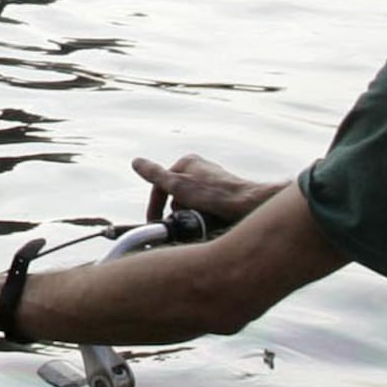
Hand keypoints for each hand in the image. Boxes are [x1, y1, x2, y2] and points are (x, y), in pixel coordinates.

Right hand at [135, 152, 261, 225]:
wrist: (249, 205)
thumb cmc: (217, 196)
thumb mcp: (179, 186)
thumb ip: (156, 175)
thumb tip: (137, 162)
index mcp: (187, 162)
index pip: (160, 185)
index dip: (155, 207)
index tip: (154, 224)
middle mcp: (200, 169)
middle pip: (174, 196)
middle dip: (175, 212)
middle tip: (182, 223)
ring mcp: (211, 181)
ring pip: (188, 203)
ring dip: (189, 216)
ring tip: (198, 222)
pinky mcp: (220, 195)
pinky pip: (202, 208)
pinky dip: (202, 216)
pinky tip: (209, 221)